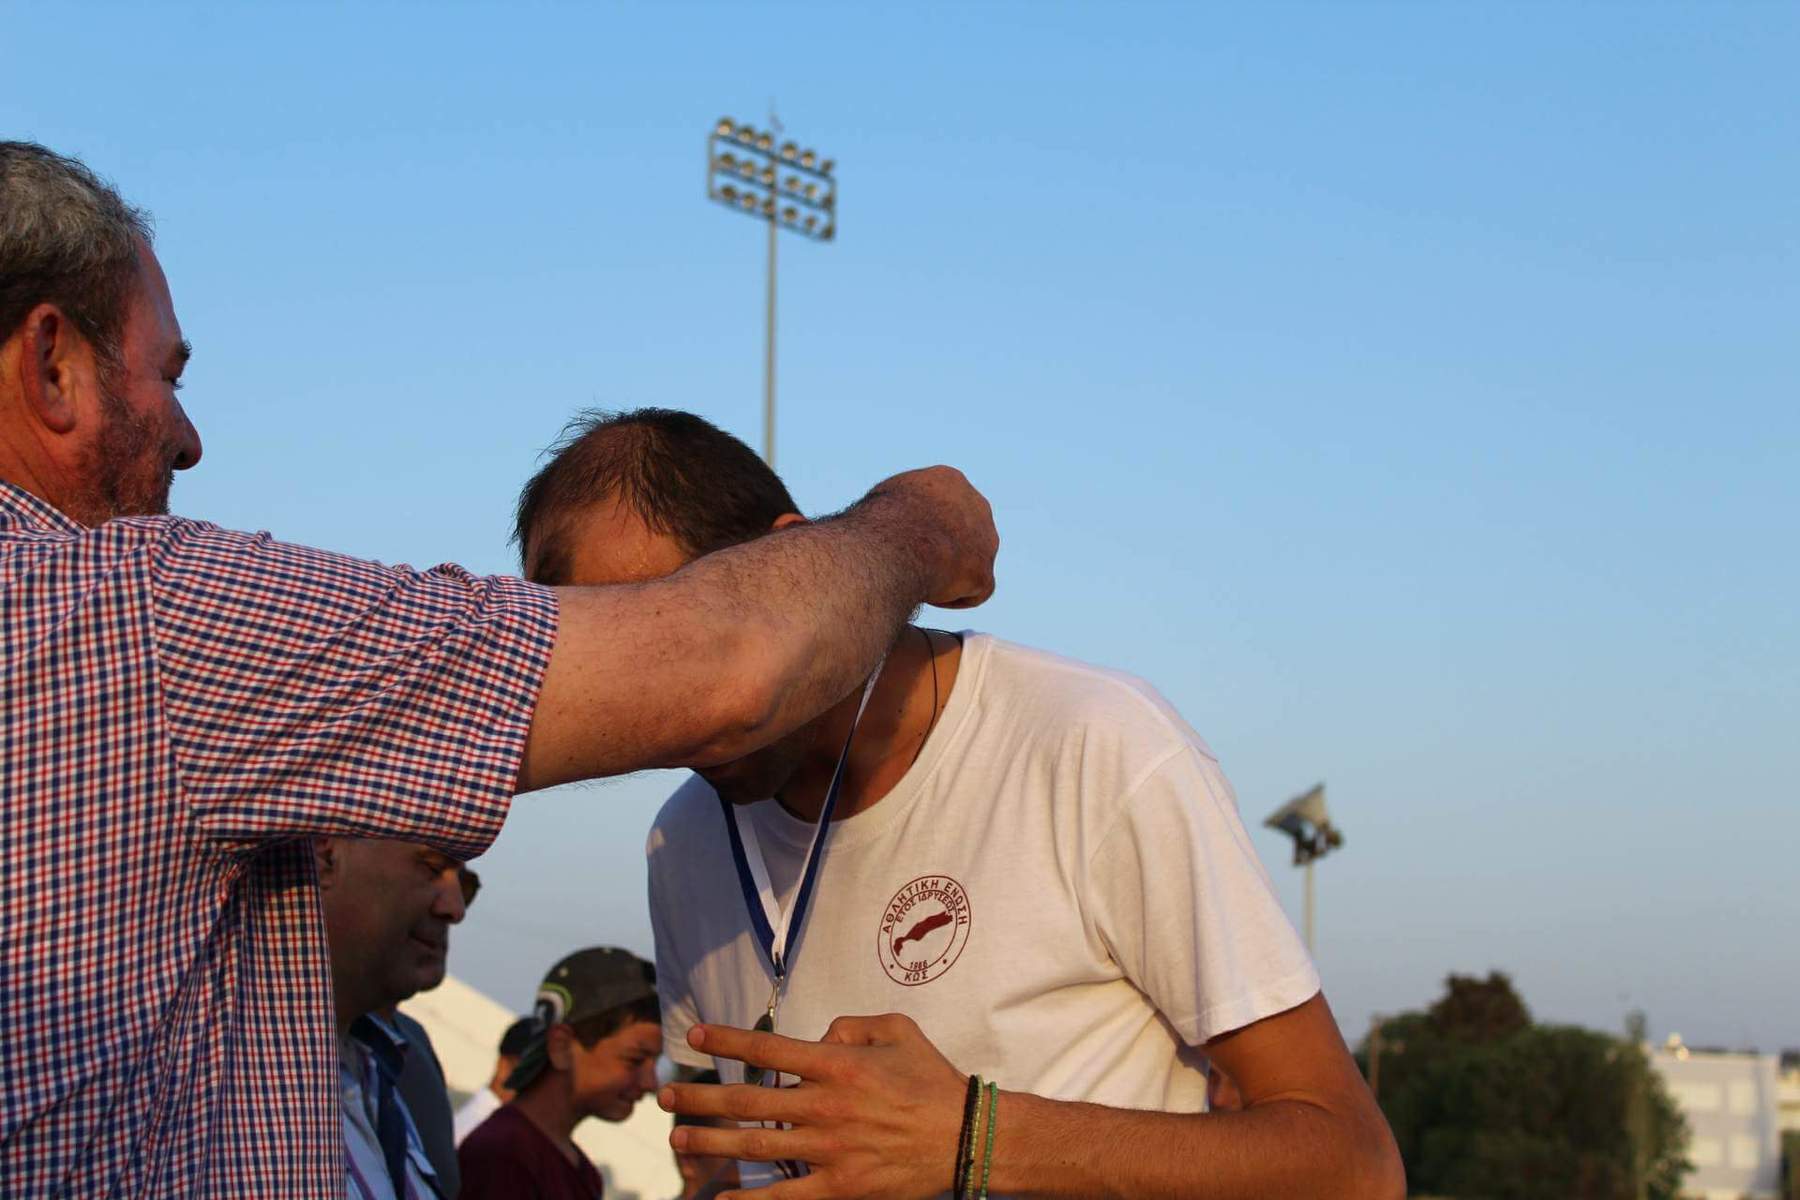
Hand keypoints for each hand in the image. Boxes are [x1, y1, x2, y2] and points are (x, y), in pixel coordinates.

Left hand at [660, 1013, 969, 1199]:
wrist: (966, 1136)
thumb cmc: (932, 1080)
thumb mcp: (899, 1029)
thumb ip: (853, 1023)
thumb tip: (819, 1035)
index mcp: (838, 1064)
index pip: (768, 1047)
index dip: (727, 1041)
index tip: (695, 1037)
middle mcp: (825, 1105)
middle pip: (747, 1099)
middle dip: (699, 1096)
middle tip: (665, 1095)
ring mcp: (830, 1149)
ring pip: (755, 1145)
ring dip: (710, 1140)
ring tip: (677, 1138)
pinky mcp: (840, 1186)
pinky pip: (784, 1196)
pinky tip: (720, 1198)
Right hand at [866, 467, 997, 609]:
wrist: (893, 547)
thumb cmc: (878, 523)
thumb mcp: (886, 499)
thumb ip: (904, 507)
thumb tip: (899, 521)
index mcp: (950, 481)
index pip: (946, 507)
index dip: (926, 528)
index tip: (906, 541)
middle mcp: (977, 506)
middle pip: (964, 535)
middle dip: (944, 551)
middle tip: (914, 564)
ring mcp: (986, 540)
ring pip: (968, 565)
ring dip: (946, 576)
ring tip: (917, 579)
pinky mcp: (984, 573)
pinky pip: (972, 593)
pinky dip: (950, 599)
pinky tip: (927, 595)